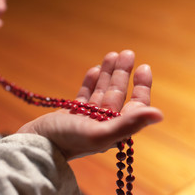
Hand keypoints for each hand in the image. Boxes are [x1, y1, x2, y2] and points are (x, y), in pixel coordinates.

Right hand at [17, 50, 162, 159]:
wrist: (36, 144)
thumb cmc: (66, 140)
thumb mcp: (98, 133)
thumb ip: (128, 124)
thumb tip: (159, 115)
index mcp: (113, 130)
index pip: (134, 106)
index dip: (141, 87)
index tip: (144, 67)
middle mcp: (102, 124)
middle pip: (117, 94)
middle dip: (122, 73)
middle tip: (126, 52)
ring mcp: (86, 118)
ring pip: (101, 91)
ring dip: (107, 73)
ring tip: (111, 54)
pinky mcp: (71, 113)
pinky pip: (84, 94)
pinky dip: (90, 82)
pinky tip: (94, 69)